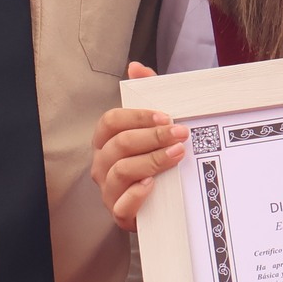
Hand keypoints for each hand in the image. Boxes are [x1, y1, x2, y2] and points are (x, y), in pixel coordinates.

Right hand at [90, 61, 188, 229]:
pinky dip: (137, 195)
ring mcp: (108, 189)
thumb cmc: (152, 160)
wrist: (161, 203)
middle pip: (119, 144)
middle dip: (152, 137)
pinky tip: (154, 185)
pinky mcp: (119, 214)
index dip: (137, 116)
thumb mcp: (153, 126)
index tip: (165, 115)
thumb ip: (146, 94)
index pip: (110, 121)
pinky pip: (121, 205)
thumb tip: (135, 67)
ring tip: (176, 154)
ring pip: (121, 171)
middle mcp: (102, 164)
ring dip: (152, 161)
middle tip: (180, 133)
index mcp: (105, 141)